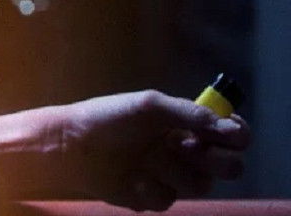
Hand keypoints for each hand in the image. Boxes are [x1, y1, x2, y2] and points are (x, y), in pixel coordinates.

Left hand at [41, 90, 248, 210]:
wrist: (70, 146)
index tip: (233, 135)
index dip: (237, 135)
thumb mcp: (149, 106)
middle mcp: (183, 151)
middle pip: (227, 166)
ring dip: (175, 172)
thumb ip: (189, 113)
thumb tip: (230, 126)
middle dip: (217, 161)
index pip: (228, 132)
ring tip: (147, 158)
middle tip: (190, 151)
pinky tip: (131, 178)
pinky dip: (151, 188)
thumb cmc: (108, 118)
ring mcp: (169, 175)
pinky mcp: (153, 196)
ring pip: (199, 185)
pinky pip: (168, 199)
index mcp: (184, 124)